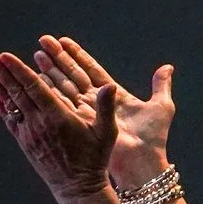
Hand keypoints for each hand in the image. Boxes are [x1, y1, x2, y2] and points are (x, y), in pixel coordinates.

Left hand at [0, 47, 118, 203]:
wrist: (78, 188)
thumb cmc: (94, 159)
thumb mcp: (106, 133)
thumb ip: (106, 107)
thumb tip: (110, 85)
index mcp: (57, 118)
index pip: (34, 89)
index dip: (18, 71)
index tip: (5, 56)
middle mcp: (39, 124)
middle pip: (15, 92)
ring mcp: (29, 133)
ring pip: (8, 102)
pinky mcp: (24, 141)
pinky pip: (7, 117)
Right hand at [29, 36, 174, 188]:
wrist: (143, 162)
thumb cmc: (153, 138)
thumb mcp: (161, 107)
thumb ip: (161, 85)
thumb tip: (167, 67)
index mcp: (114, 95)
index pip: (91, 69)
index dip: (77, 55)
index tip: (62, 41)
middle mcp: (97, 103)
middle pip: (73, 75)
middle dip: (57, 59)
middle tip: (43, 41)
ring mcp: (86, 113)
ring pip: (63, 87)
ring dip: (49, 71)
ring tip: (36, 55)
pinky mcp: (80, 124)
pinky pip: (62, 104)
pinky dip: (49, 92)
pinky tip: (35, 78)